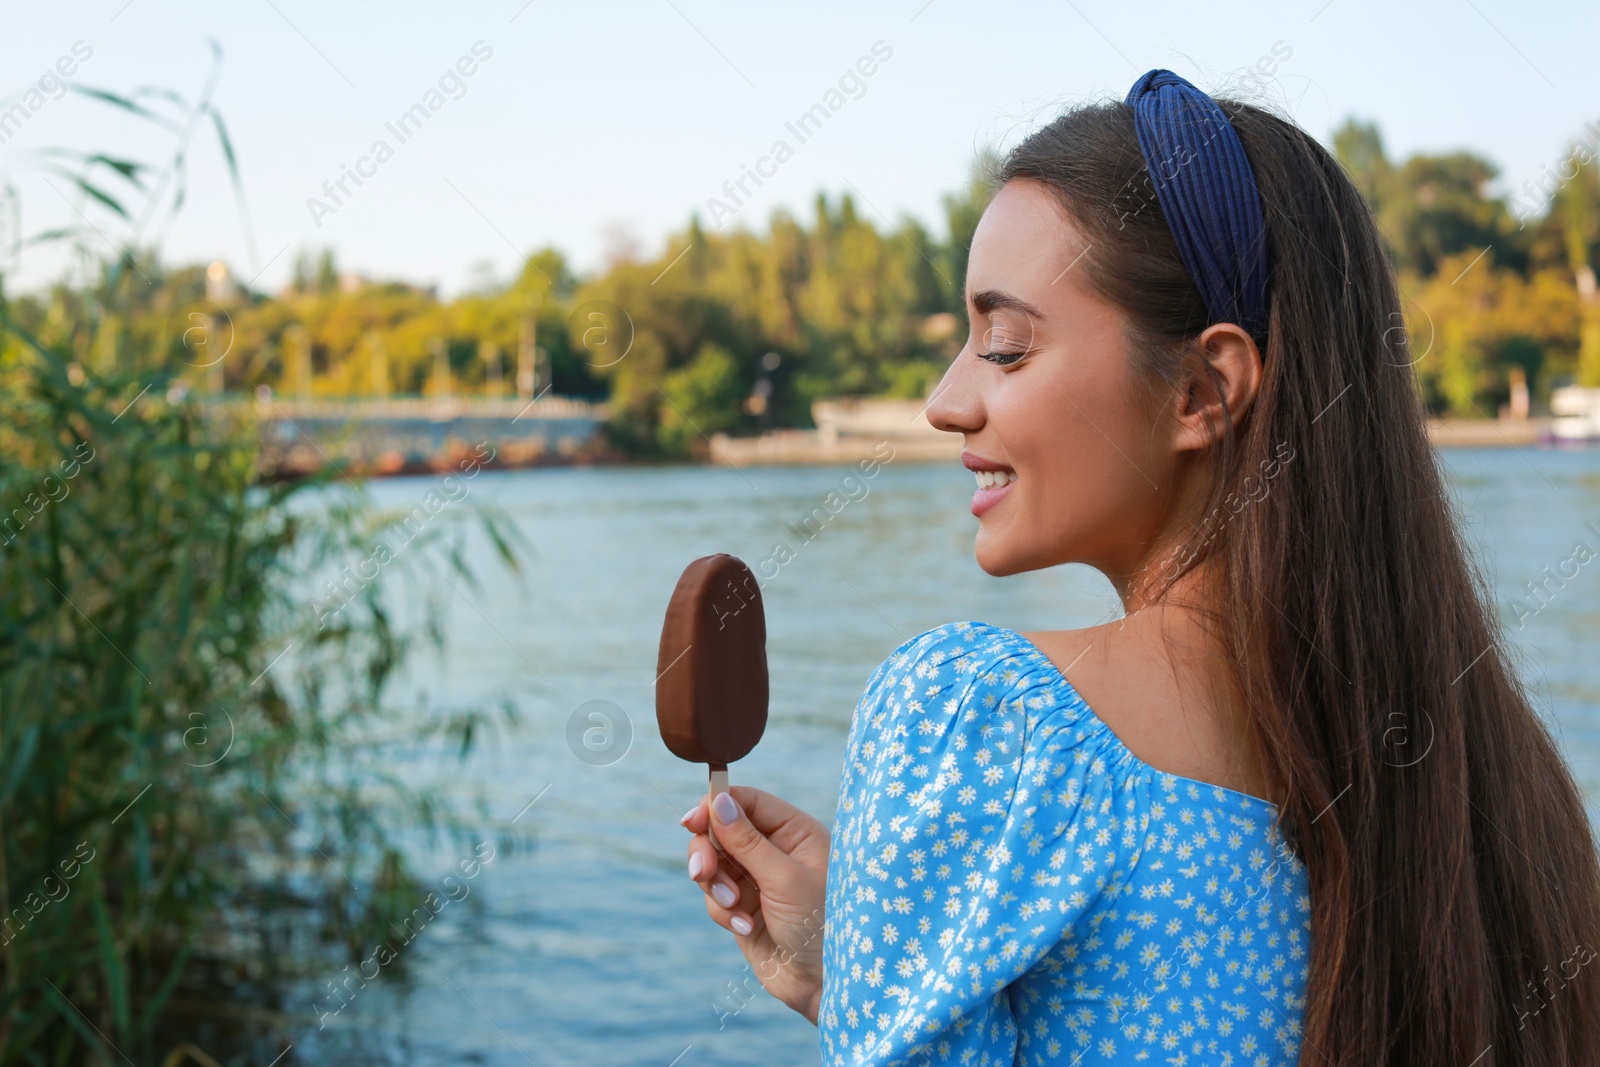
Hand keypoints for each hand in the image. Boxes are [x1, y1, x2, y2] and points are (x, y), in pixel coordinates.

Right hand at [680, 786, 828, 1024]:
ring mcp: (758, 879)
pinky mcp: (744, 907)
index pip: (748, 802)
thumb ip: (747, 841)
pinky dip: (724, 911)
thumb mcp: (784, 878)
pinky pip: (716, 897)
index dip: (716, 806)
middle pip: (722, 830)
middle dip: (709, 852)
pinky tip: (745, 927)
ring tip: (735, 908)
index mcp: (796, 832)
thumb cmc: (819, 925)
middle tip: (702, 872)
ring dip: (716, 886)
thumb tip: (718, 800)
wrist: (822, 984)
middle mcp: (776, 850)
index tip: (690, 822)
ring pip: (714, 864)